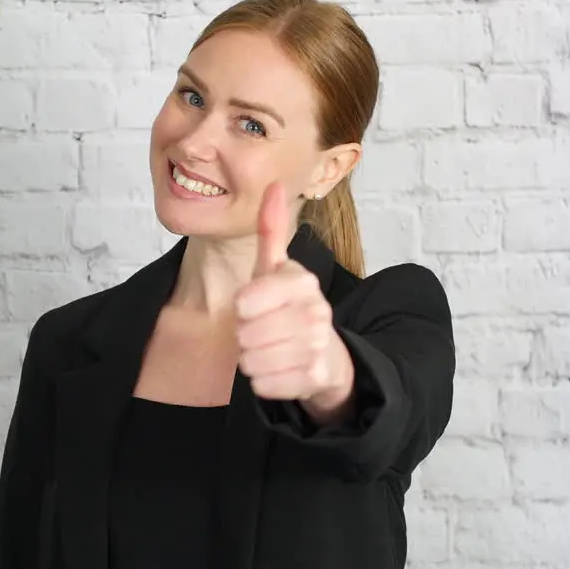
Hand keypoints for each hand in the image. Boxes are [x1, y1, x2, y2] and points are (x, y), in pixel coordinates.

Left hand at [234, 183, 354, 416]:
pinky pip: (263, 384)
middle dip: (246, 337)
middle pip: (244, 334)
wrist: (326, 357)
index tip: (256, 307)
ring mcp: (317, 344)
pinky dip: (264, 382)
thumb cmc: (290, 309)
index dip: (243, 308)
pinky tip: (281, 371)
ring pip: (252, 361)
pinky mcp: (315, 377)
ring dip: (253, 360)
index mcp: (302, 280)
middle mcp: (315, 310)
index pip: (245, 301)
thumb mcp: (277, 270)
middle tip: (265, 332)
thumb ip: (271, 230)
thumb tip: (273, 184)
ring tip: (272, 350)